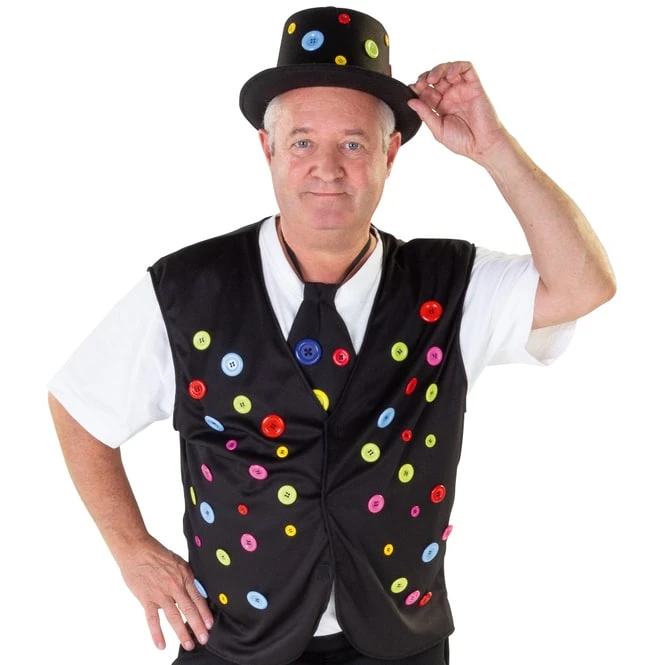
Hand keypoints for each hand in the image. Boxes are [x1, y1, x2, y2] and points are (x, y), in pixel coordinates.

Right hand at [117, 535, 213, 651]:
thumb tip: (193, 590)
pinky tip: (161, 645)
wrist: (137, 549)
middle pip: (189, 609)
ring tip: (188, 644)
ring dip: (182, 632)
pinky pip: (153, 619)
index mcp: (184, 576)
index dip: (205, 612)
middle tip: (204, 639)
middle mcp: (175, 586)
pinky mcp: (147, 598)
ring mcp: (161, 593)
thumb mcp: (178, 562)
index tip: (210, 624)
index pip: (198, 597)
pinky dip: (157, 633)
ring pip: (174, 616)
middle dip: (198, 626)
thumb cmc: (157, 553)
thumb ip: (185, 577)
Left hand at [408, 61, 507, 162]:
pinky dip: (456, 66)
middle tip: (420, 83)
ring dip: (438, 70)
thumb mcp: (438, 129)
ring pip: (448, 69)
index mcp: (440, 106)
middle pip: (435, 78)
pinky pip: (466, 68)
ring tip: (432, 79)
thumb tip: (410, 101)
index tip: (412, 90)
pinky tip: (450, 75)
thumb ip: (425, 114)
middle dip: (425, 77)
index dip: (418, 88)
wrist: (482, 145)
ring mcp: (462, 89)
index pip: (426, 91)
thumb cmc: (462, 141)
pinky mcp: (474, 85)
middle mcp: (450, 96)